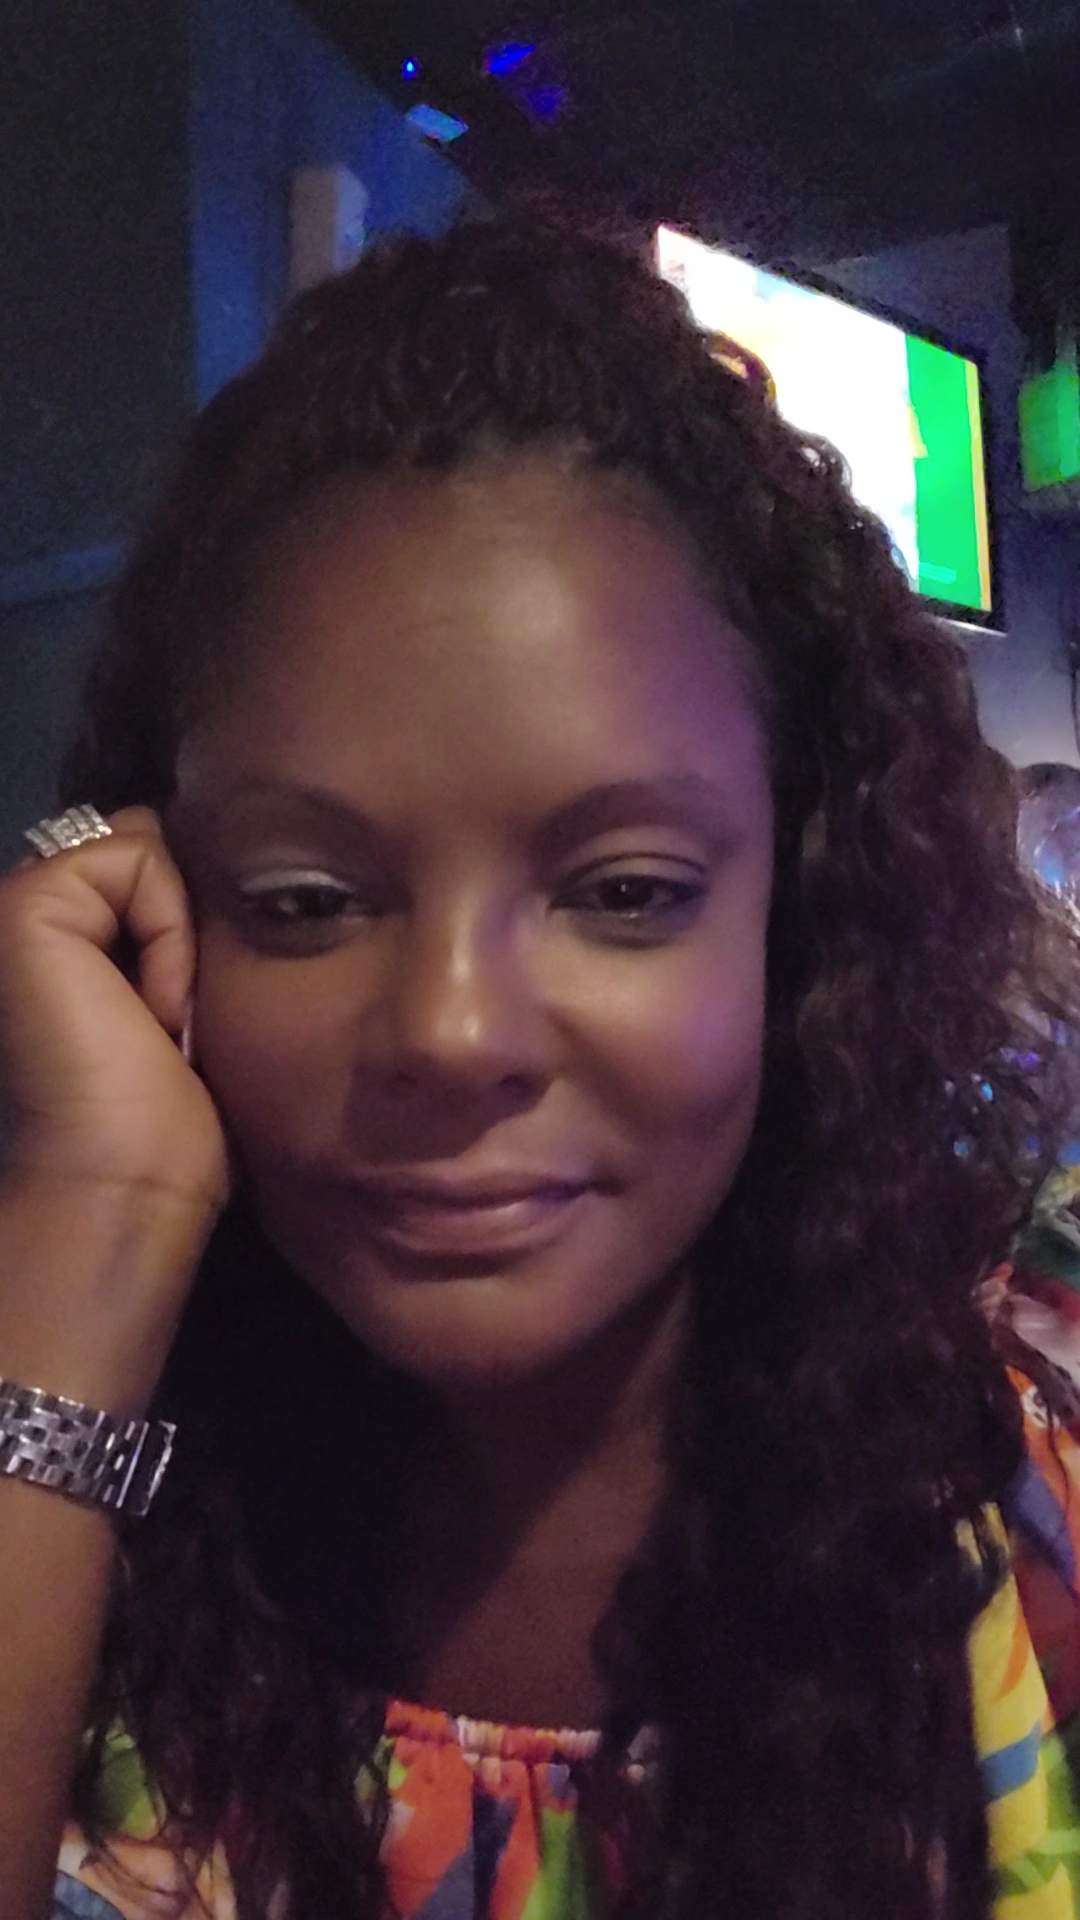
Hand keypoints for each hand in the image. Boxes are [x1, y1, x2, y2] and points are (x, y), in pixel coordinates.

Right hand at [0, 807, 228, 1213]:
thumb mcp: (187, 998)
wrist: (128, 1178)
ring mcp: (20, 902)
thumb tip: (219, 854)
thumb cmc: (166, 1116)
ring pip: (147, 844)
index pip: (150, 861)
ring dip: (180, 933)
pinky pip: (137, 858)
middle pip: (151, 843)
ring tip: (163, 1017)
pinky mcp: (25, 904)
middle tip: (176, 1017)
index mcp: (62, 939)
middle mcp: (32, 914)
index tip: (182, 1020)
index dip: (192, 921)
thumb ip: (175, 923)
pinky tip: (155, 1009)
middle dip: (188, 916)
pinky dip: (169, 932)